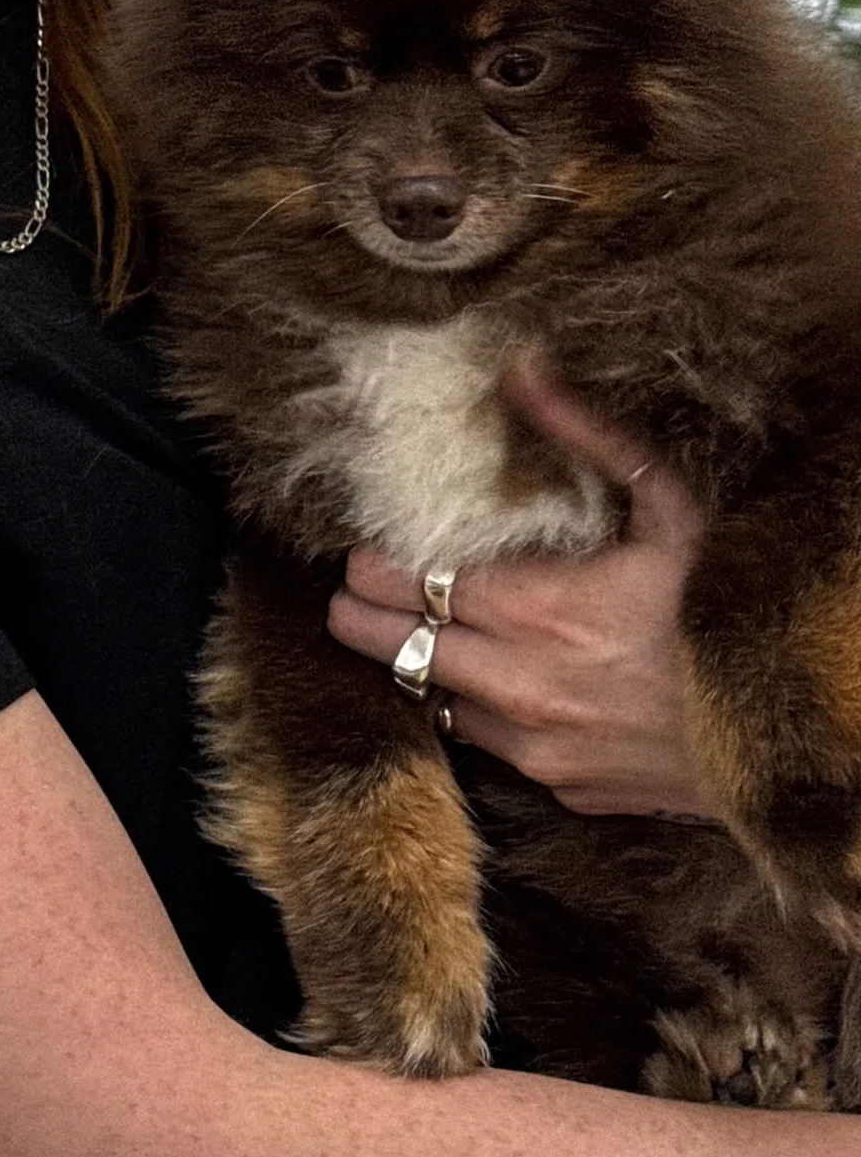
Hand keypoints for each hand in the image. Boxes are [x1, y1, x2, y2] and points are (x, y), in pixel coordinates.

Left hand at [325, 358, 723, 819]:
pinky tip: (497, 681)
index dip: (368, 562)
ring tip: (422, 630)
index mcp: (536, 609)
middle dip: (362, 612)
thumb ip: (583, 436)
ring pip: (426, 700)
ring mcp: (538, 748)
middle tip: (361, 589)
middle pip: (383, 645)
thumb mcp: (668, 508)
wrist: (796, 733)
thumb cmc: (728, 607)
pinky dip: (478, 712)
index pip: (398, 582)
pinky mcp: (561, 788)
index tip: (363, 548)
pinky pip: (487, 746)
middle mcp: (520, 685)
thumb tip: (520, 368)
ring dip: (417, 664)